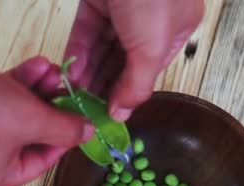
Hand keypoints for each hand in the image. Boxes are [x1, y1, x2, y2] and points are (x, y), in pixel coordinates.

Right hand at [0, 57, 93, 185]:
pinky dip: (11, 87)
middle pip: (24, 139)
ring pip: (9, 118)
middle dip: (47, 108)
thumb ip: (64, 129)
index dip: (62, 139)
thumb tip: (87, 133)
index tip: (77, 120)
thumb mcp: (31, 120)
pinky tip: (33, 66)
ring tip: (52, 71)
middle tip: (65, 87)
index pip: (37, 165)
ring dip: (33, 93)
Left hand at [64, 0, 203, 120]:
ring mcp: (122, 9)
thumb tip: (123, 114)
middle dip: (103, 86)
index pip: (146, 70)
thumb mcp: (151, 48)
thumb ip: (136, 84)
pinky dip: (77, 53)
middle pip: (121, 62)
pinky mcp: (97, 0)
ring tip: (73, 97)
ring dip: (87, 74)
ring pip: (101, 50)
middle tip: (86, 109)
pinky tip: (69, 74)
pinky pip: (86, 32)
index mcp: (173, 31)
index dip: (126, 93)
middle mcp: (149, 21)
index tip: (108, 115)